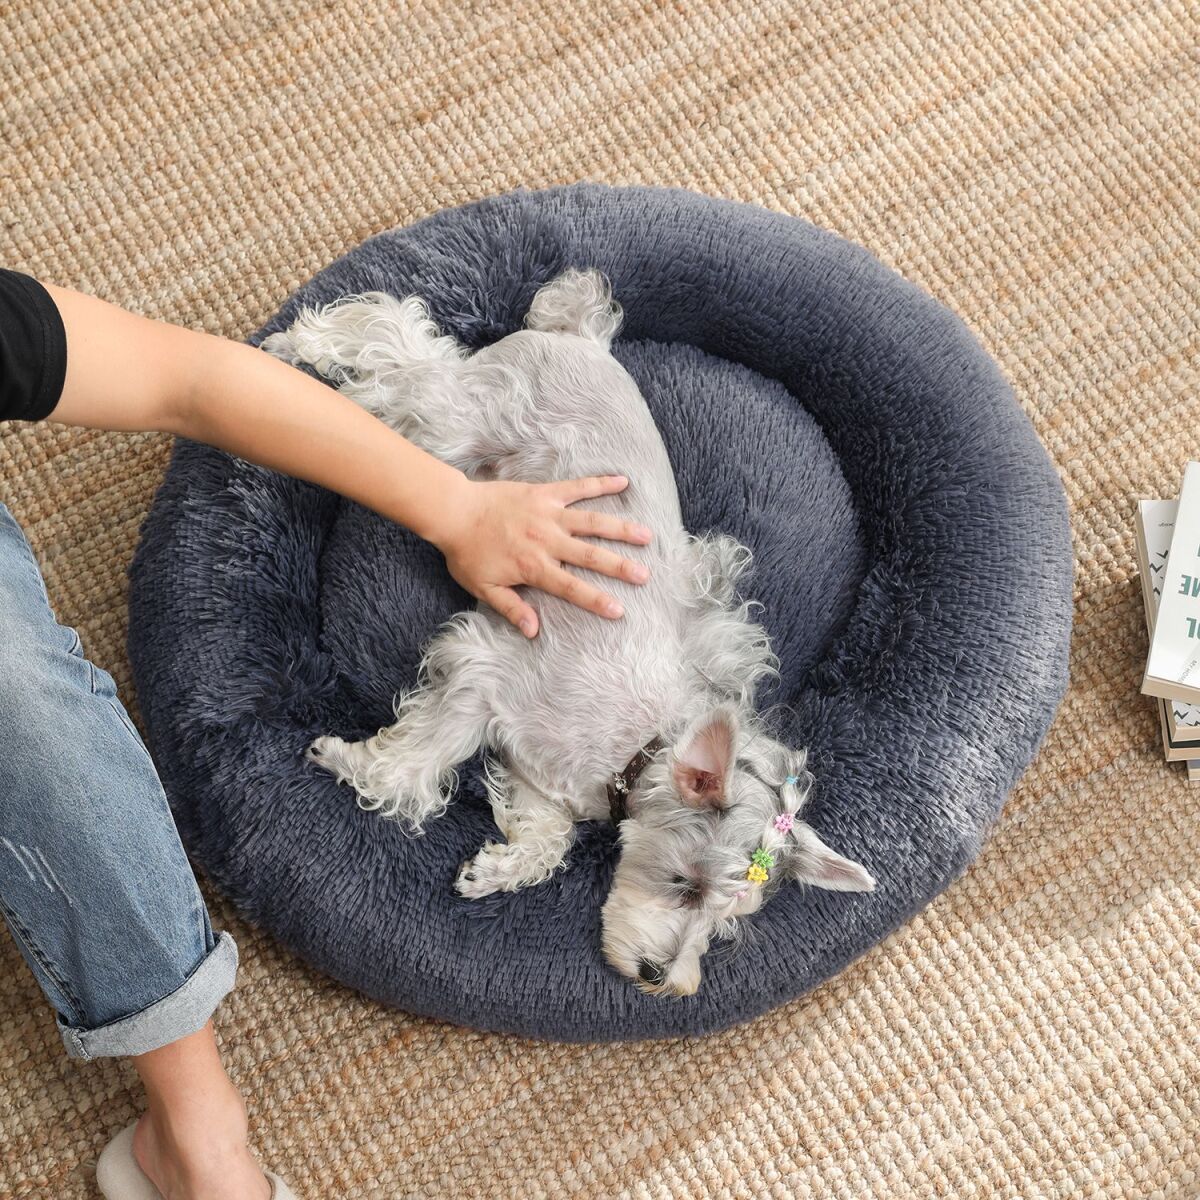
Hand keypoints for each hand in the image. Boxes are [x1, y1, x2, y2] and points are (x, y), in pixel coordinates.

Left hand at [430, 474, 652, 636]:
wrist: (454, 511)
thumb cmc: (467, 552)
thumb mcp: (484, 588)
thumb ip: (511, 607)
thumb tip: (534, 630)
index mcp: (534, 567)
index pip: (571, 587)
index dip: (596, 599)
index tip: (618, 610)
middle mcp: (547, 541)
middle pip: (591, 555)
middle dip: (620, 567)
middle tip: (645, 575)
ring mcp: (549, 514)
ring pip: (592, 522)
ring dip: (621, 529)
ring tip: (647, 535)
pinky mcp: (546, 493)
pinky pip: (578, 487)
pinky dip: (601, 483)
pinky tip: (623, 481)